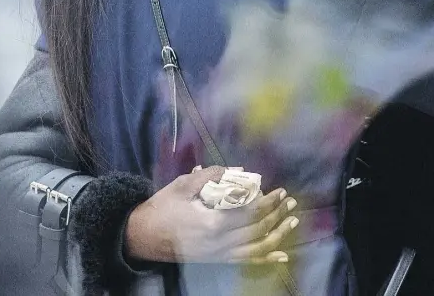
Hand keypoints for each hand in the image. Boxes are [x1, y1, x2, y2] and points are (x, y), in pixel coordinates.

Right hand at [124, 167, 298, 263]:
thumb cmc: (163, 207)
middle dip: (277, 216)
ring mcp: (217, 255)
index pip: (249, 213)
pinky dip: (265, 259)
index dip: (267, 202)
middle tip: (290, 202)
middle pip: (256, 231)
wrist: (142, 236)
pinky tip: (281, 256)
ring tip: (291, 222)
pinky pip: (245, 262)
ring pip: (255, 250)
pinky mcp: (215, 261)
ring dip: (277, 236)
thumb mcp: (184, 184)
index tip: (280, 191)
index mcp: (211, 222)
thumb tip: (237, 170)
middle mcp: (218, 243)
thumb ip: (210, 175)